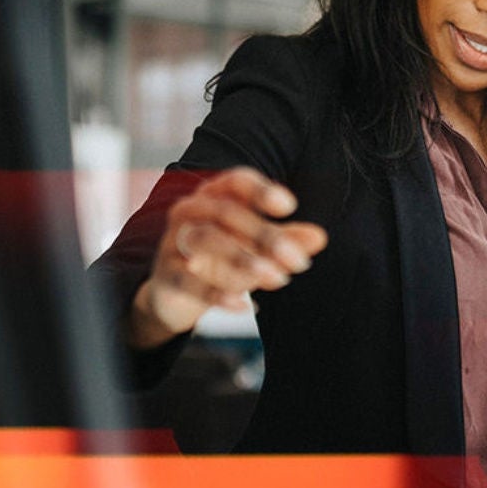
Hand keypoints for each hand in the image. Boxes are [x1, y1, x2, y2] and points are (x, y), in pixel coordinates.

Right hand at [126, 166, 327, 348]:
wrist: (175, 293)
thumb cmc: (222, 257)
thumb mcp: (257, 246)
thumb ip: (287, 240)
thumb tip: (320, 238)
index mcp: (214, 196)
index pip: (236, 182)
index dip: (260, 191)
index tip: (289, 207)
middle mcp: (190, 212)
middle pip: (225, 212)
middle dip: (266, 235)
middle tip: (300, 261)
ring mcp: (174, 242)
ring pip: (206, 241)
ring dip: (245, 259)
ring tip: (278, 279)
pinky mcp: (166, 276)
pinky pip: (190, 282)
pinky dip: (219, 294)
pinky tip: (246, 305)